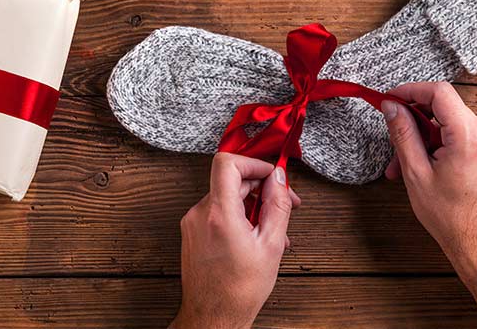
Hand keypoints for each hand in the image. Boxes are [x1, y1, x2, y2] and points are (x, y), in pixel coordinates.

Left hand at [170, 153, 300, 328]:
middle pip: (231, 181)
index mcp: (219, 214)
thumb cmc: (239, 290)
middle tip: (285, 203)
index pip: (228, 163)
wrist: (212, 318)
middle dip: (261, 188)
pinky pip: (218, 213)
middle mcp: (200, 214)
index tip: (271, 175)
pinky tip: (255, 237)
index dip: (254, 163)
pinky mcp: (191, 233)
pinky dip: (238, 217)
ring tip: (272, 230)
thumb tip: (279, 180)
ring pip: (226, 198)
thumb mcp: (271, 245)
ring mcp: (192, 223)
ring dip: (252, 206)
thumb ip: (278, 205)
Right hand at [381, 82, 476, 328]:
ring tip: (400, 164)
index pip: (439, 93)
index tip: (390, 98)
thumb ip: (403, 133)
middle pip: (443, 105)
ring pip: (446, 121)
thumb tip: (391, 106)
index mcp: (469, 137)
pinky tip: (419, 164)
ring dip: (421, 135)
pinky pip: (456, 133)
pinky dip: (435, 143)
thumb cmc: (451, 216)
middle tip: (391, 137)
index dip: (411, 90)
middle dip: (413, 119)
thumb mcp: (416, 173)